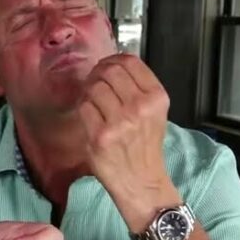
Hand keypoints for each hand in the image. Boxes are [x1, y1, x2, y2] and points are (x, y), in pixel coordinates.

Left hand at [76, 54, 180, 229]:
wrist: (141, 180)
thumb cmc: (145, 145)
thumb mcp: (154, 112)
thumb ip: (138, 87)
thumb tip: (112, 64)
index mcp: (156, 97)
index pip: (130, 62)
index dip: (113, 59)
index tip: (106, 65)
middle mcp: (140, 107)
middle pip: (109, 71)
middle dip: (97, 73)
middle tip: (94, 82)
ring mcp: (119, 122)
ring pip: (94, 87)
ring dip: (88, 91)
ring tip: (92, 101)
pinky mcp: (100, 136)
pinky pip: (83, 107)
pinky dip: (83, 108)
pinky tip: (90, 116)